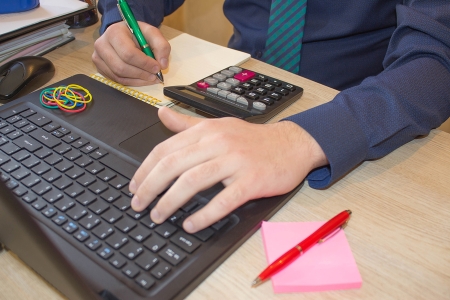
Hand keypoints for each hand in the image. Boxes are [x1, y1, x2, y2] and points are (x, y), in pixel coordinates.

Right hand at [92, 21, 169, 85]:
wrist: (124, 35)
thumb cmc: (137, 34)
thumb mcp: (152, 34)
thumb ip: (161, 46)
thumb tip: (163, 64)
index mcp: (114, 33)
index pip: (128, 53)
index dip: (144, 63)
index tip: (157, 67)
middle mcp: (102, 45)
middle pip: (121, 67)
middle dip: (141, 74)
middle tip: (155, 75)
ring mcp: (98, 58)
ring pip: (119, 76)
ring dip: (138, 80)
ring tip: (150, 77)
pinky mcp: (100, 68)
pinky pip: (116, 80)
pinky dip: (132, 82)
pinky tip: (142, 79)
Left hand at [129, 107, 327, 232]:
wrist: (292, 144)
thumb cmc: (253, 140)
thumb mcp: (218, 126)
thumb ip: (187, 123)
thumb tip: (162, 114)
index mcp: (206, 130)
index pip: (165, 149)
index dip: (144, 170)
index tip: (134, 187)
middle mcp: (218, 143)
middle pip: (173, 165)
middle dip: (150, 187)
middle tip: (138, 205)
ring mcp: (235, 161)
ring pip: (193, 182)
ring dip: (170, 202)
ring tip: (158, 216)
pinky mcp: (252, 180)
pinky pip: (223, 200)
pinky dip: (203, 215)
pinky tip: (190, 224)